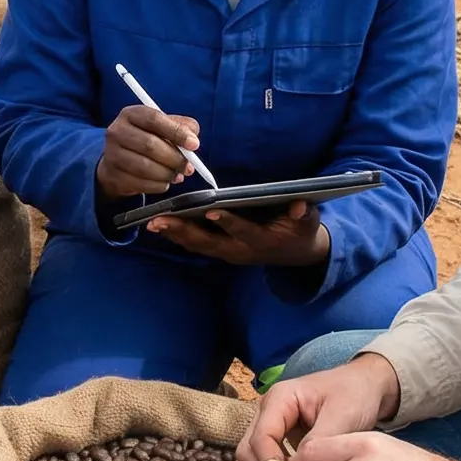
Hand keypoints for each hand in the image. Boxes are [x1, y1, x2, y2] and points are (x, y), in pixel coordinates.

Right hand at [96, 104, 200, 199]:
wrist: (117, 160)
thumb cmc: (145, 139)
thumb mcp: (161, 126)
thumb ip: (181, 127)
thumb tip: (193, 138)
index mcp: (131, 114)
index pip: (154, 119)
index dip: (176, 132)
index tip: (194, 144)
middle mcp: (117, 131)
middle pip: (150, 145)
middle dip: (175, 159)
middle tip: (188, 167)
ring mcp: (112, 154)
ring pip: (145, 167)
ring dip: (167, 174)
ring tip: (176, 175)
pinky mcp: (113, 175)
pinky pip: (140, 184)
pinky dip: (158, 185)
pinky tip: (164, 182)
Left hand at [147, 201, 328, 267]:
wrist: (298, 254)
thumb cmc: (301, 231)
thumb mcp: (309, 222)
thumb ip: (304, 214)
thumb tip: (299, 206)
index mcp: (261, 241)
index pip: (242, 231)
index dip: (228, 222)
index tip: (212, 211)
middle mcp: (240, 250)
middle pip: (208, 242)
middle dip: (184, 231)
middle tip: (160, 220)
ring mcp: (229, 252)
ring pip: (198, 245)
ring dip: (175, 234)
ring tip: (152, 222)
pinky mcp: (221, 250)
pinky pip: (197, 244)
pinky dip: (179, 236)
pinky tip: (161, 225)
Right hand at [237, 351, 402, 460]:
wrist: (367, 386)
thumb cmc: (355, 394)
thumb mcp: (342, 416)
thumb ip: (317, 444)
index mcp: (279, 398)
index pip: (261, 438)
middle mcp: (269, 410)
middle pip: (249, 448)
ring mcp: (273, 423)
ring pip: (255, 456)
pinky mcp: (282, 436)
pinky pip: (270, 458)